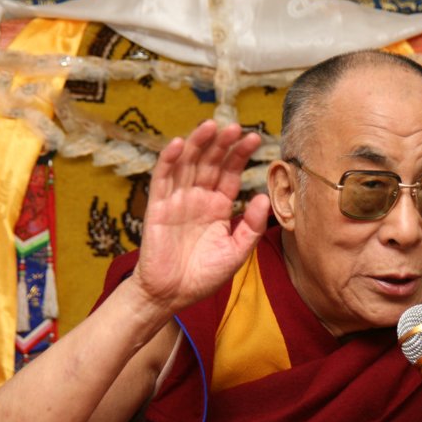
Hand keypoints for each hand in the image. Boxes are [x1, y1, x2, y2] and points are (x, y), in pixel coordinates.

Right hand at [130, 120, 270, 315]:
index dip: (240, 155)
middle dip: (222, 144)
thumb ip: (251, 227)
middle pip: (210, 162)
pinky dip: (168, 160)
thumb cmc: (203, 276)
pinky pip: (161, 179)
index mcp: (218, 206)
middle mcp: (198, 198)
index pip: (231, 173)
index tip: (255, 139)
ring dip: (197, 143)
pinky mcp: (156, 207)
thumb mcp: (236, 253)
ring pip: (187, 164)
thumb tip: (265, 198)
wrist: (172, 296)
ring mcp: (177, 200)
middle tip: (234, 126)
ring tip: (210, 125)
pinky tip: (178, 144)